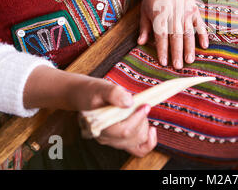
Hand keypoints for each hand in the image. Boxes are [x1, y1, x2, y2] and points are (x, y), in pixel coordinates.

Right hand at [24, 66, 156, 156]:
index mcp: (99, 127)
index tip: (145, 105)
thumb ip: (114, 94)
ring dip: (144, 126)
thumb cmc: (93, 92)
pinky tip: (151, 129)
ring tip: (139, 111)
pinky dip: (149, 141)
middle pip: (133, 137)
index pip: (124, 130)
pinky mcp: (121, 141)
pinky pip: (139, 149)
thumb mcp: (101, 88)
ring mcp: (114, 141)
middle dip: (142, 120)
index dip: (138, 118)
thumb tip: (129, 101)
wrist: (85, 96)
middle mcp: (105, 138)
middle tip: (141, 104)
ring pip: (138, 142)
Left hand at [138, 0, 208, 68]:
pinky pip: (200, 24)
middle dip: (177, 53)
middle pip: (175, 37)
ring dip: (189, 48)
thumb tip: (141, 43)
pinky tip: (204, 46)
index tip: (163, 62)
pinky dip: (203, 35)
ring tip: (189, 61)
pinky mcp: (194, 11)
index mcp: (160, 15)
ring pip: (188, 33)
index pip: (161, 36)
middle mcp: (174, 15)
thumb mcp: (145, 9)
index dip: (162, 49)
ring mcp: (185, 13)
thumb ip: (144, 27)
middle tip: (177, 67)